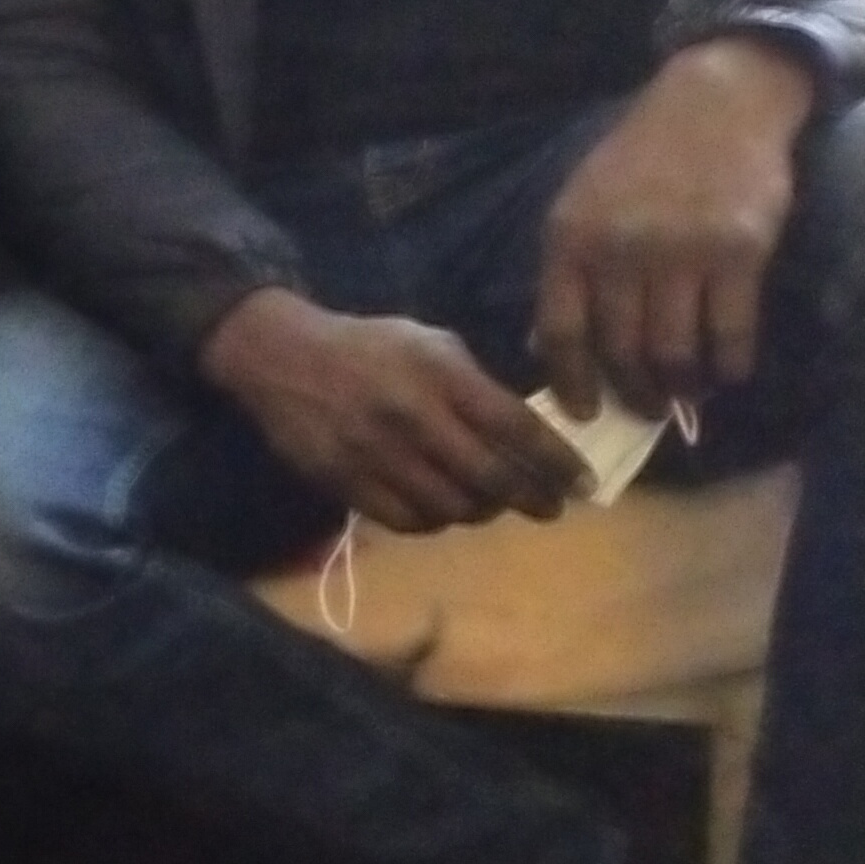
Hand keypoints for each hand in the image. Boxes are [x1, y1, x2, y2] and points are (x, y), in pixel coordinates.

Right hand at [199, 286, 588, 532]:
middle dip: (533, 498)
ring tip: (491, 504)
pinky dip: (435, 521)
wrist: (279, 356)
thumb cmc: (366, 345)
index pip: (516, 427)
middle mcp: (412, 416)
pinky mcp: (345, 480)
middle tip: (550, 507)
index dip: (558, 461)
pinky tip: (442, 508)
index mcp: (439, 374)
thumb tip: (524, 430)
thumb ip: (475, 384)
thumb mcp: (428, 342)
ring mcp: (376, 453)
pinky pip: (407, 520)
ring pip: (451, 507)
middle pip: (491, 477)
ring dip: (483, 512)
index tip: (585, 483)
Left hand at [533, 35, 816, 411]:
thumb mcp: (579, 206)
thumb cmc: (637, 162)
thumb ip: (564, 273)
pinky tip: (726, 371)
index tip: (584, 413)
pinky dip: (728, 364)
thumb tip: (543, 345)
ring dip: (681, 387)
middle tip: (645, 409)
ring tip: (686, 392)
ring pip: (674, 351)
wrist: (711, 106)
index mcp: (570, 239)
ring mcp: (680, 252)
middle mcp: (619, 250)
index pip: (560, 332)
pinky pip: (730, 332)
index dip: (571, 383)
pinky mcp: (738, 252)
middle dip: (633, 393)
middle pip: (619, 351)